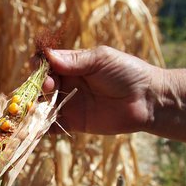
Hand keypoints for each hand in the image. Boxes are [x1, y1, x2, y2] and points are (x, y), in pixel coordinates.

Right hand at [42, 46, 158, 134]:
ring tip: (36, 108)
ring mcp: (70, 104)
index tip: (37, 67)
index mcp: (73, 65)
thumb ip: (75, 60)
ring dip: (36, 107)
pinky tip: (38, 126)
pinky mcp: (75, 123)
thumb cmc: (128, 73)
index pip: (47, 64)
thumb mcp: (101, 60)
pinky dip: (43, 127)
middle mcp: (68, 84)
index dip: (39, 65)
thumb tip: (48, 57)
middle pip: (42, 85)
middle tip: (48, 87)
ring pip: (44, 105)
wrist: (148, 100)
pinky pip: (54, 126)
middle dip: (38, 86)